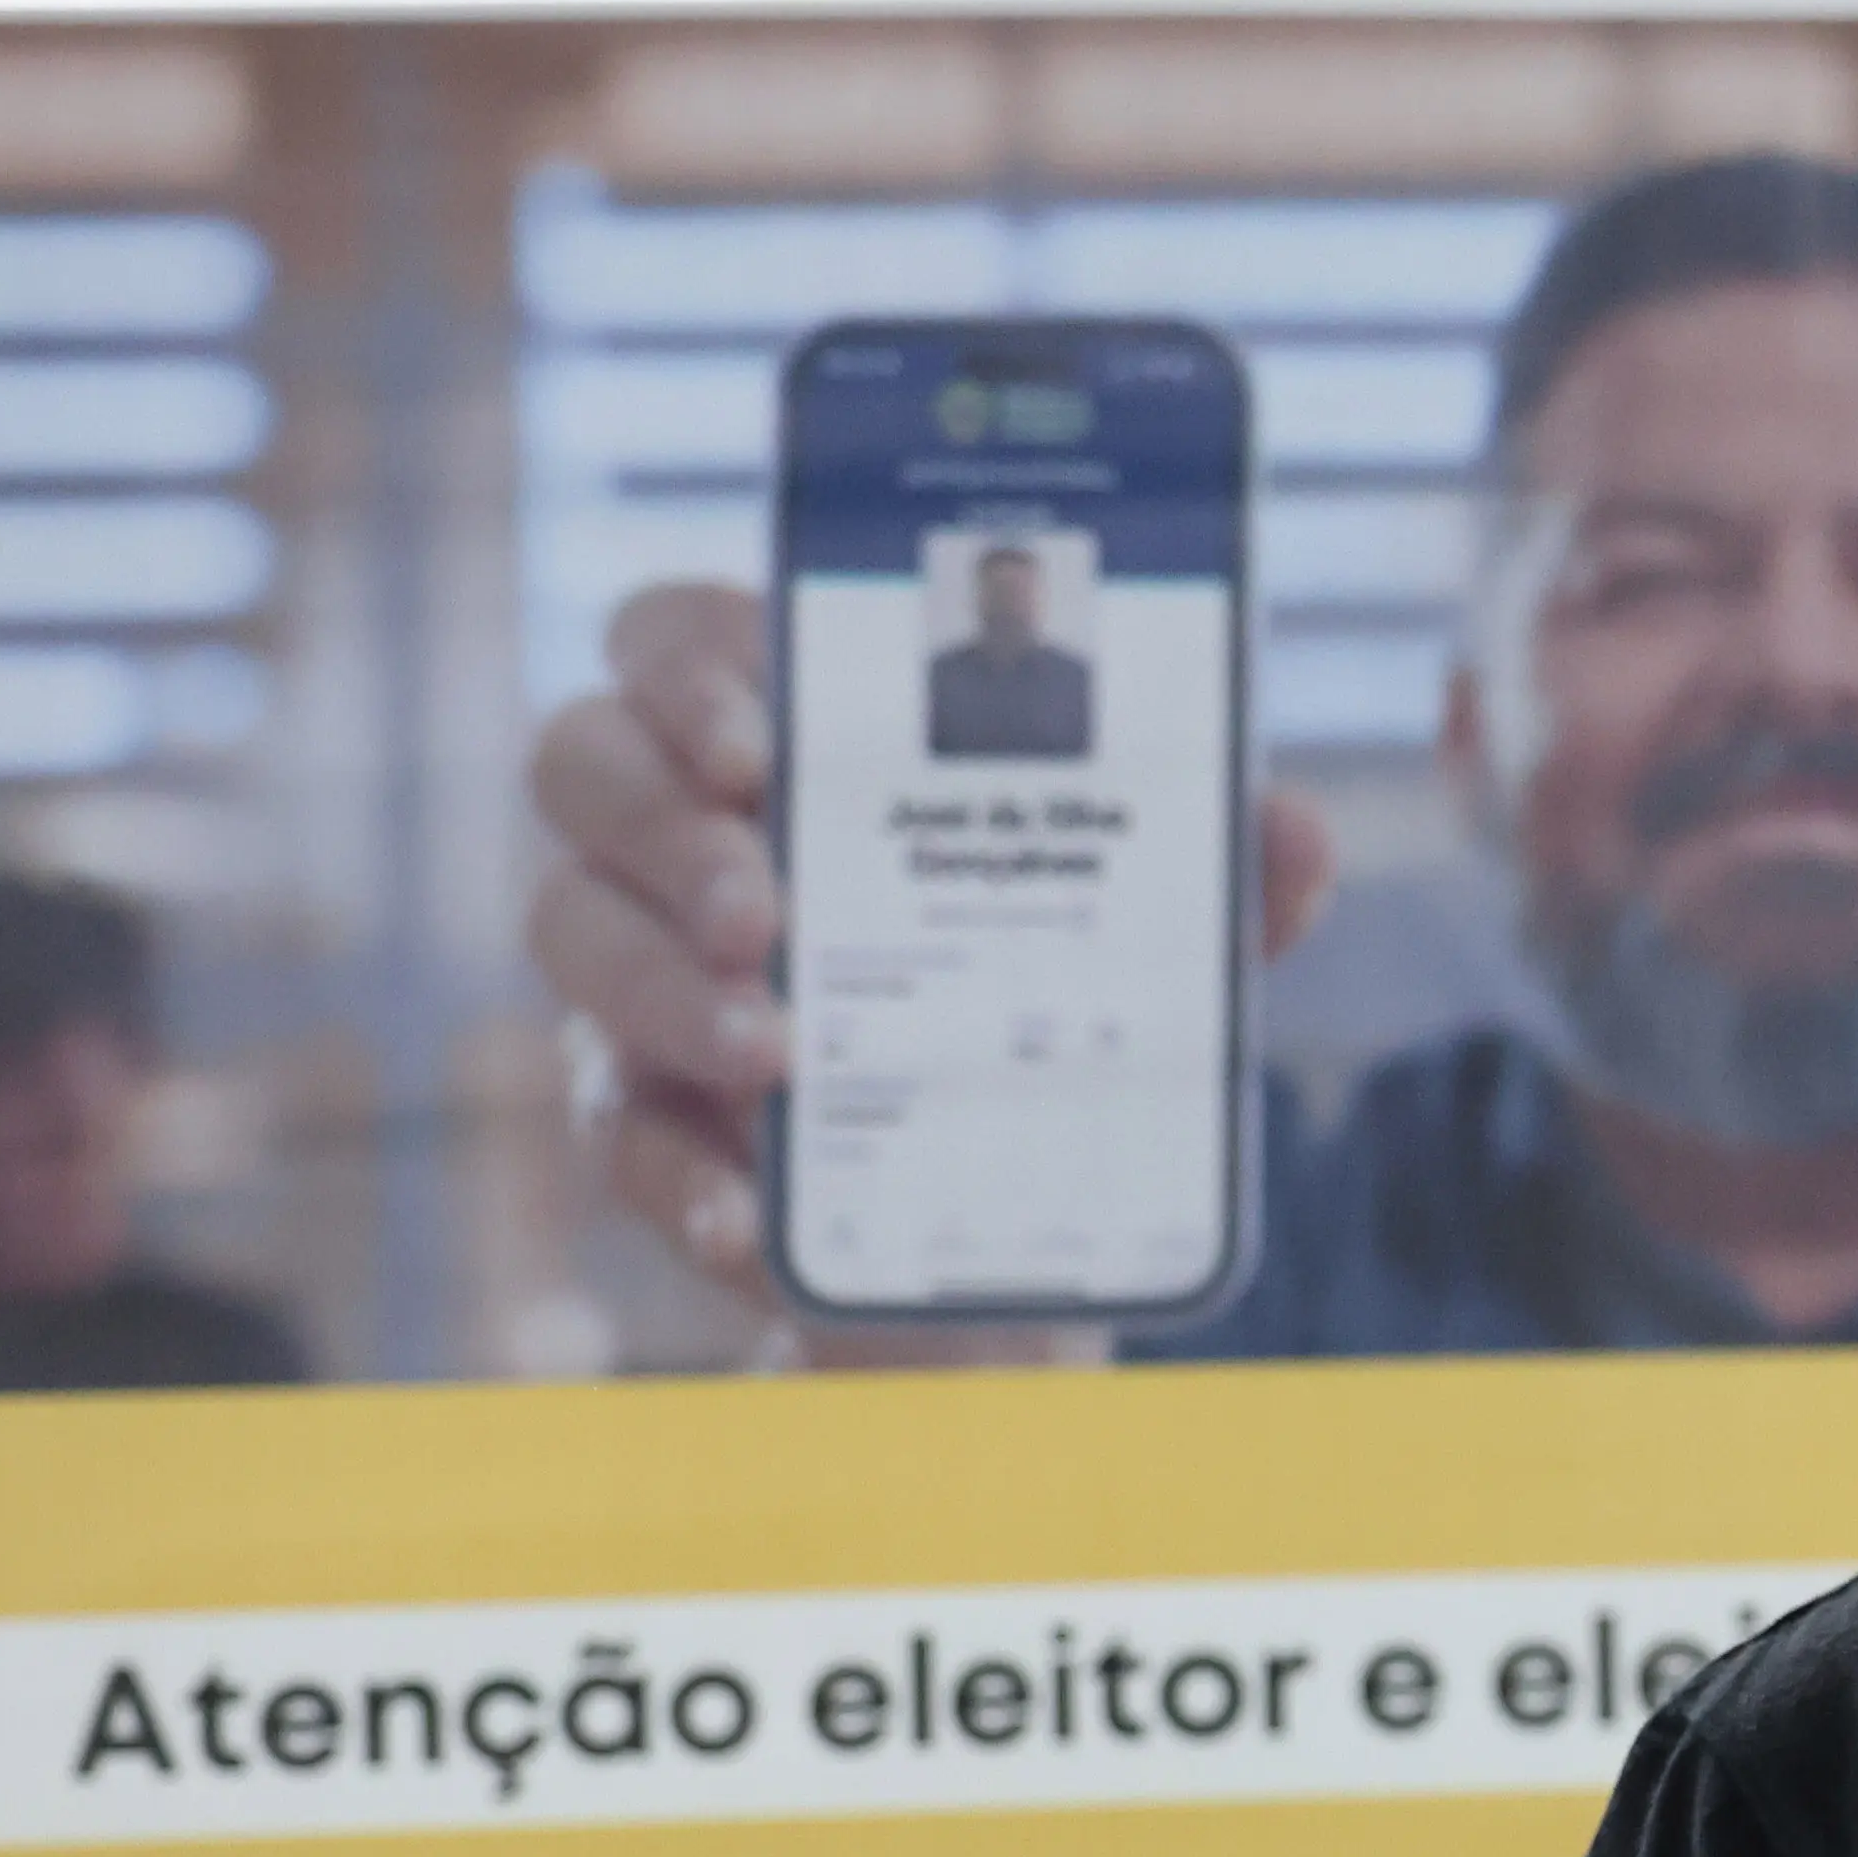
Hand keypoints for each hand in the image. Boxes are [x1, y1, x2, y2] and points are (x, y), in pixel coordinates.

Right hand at [525, 580, 1336, 1313]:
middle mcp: (687, 838)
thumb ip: (1215, 874)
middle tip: (764, 914)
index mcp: (793, 741)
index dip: (688, 669)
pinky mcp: (650, 1117)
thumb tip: (1288, 834)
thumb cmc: (1058, 1004)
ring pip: (568, 932)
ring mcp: (644, 972)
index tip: (758, 740)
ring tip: (776, 1055)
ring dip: (660, 992)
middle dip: (665, 830)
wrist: (1027, 1216)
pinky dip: (681, 1174)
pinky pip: (617, 1133)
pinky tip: (748, 1216)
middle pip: (584, 765)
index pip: (676, 640)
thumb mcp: (1154, 937)